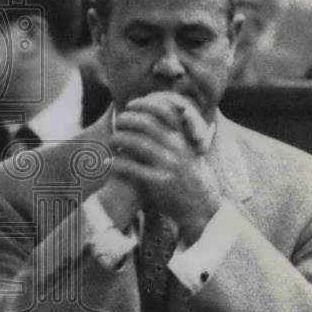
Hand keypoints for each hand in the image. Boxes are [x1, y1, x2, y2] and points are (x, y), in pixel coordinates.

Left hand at [109, 92, 222, 243]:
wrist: (202, 207)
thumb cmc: (189, 178)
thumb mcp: (188, 152)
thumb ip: (174, 136)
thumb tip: (154, 119)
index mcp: (182, 138)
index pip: (163, 111)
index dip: (144, 104)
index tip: (130, 105)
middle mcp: (176, 148)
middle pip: (145, 124)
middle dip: (126, 119)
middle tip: (117, 122)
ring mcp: (168, 164)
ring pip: (137, 143)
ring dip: (119, 139)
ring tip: (112, 141)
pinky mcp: (160, 182)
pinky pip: (132, 168)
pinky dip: (117, 163)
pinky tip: (108, 162)